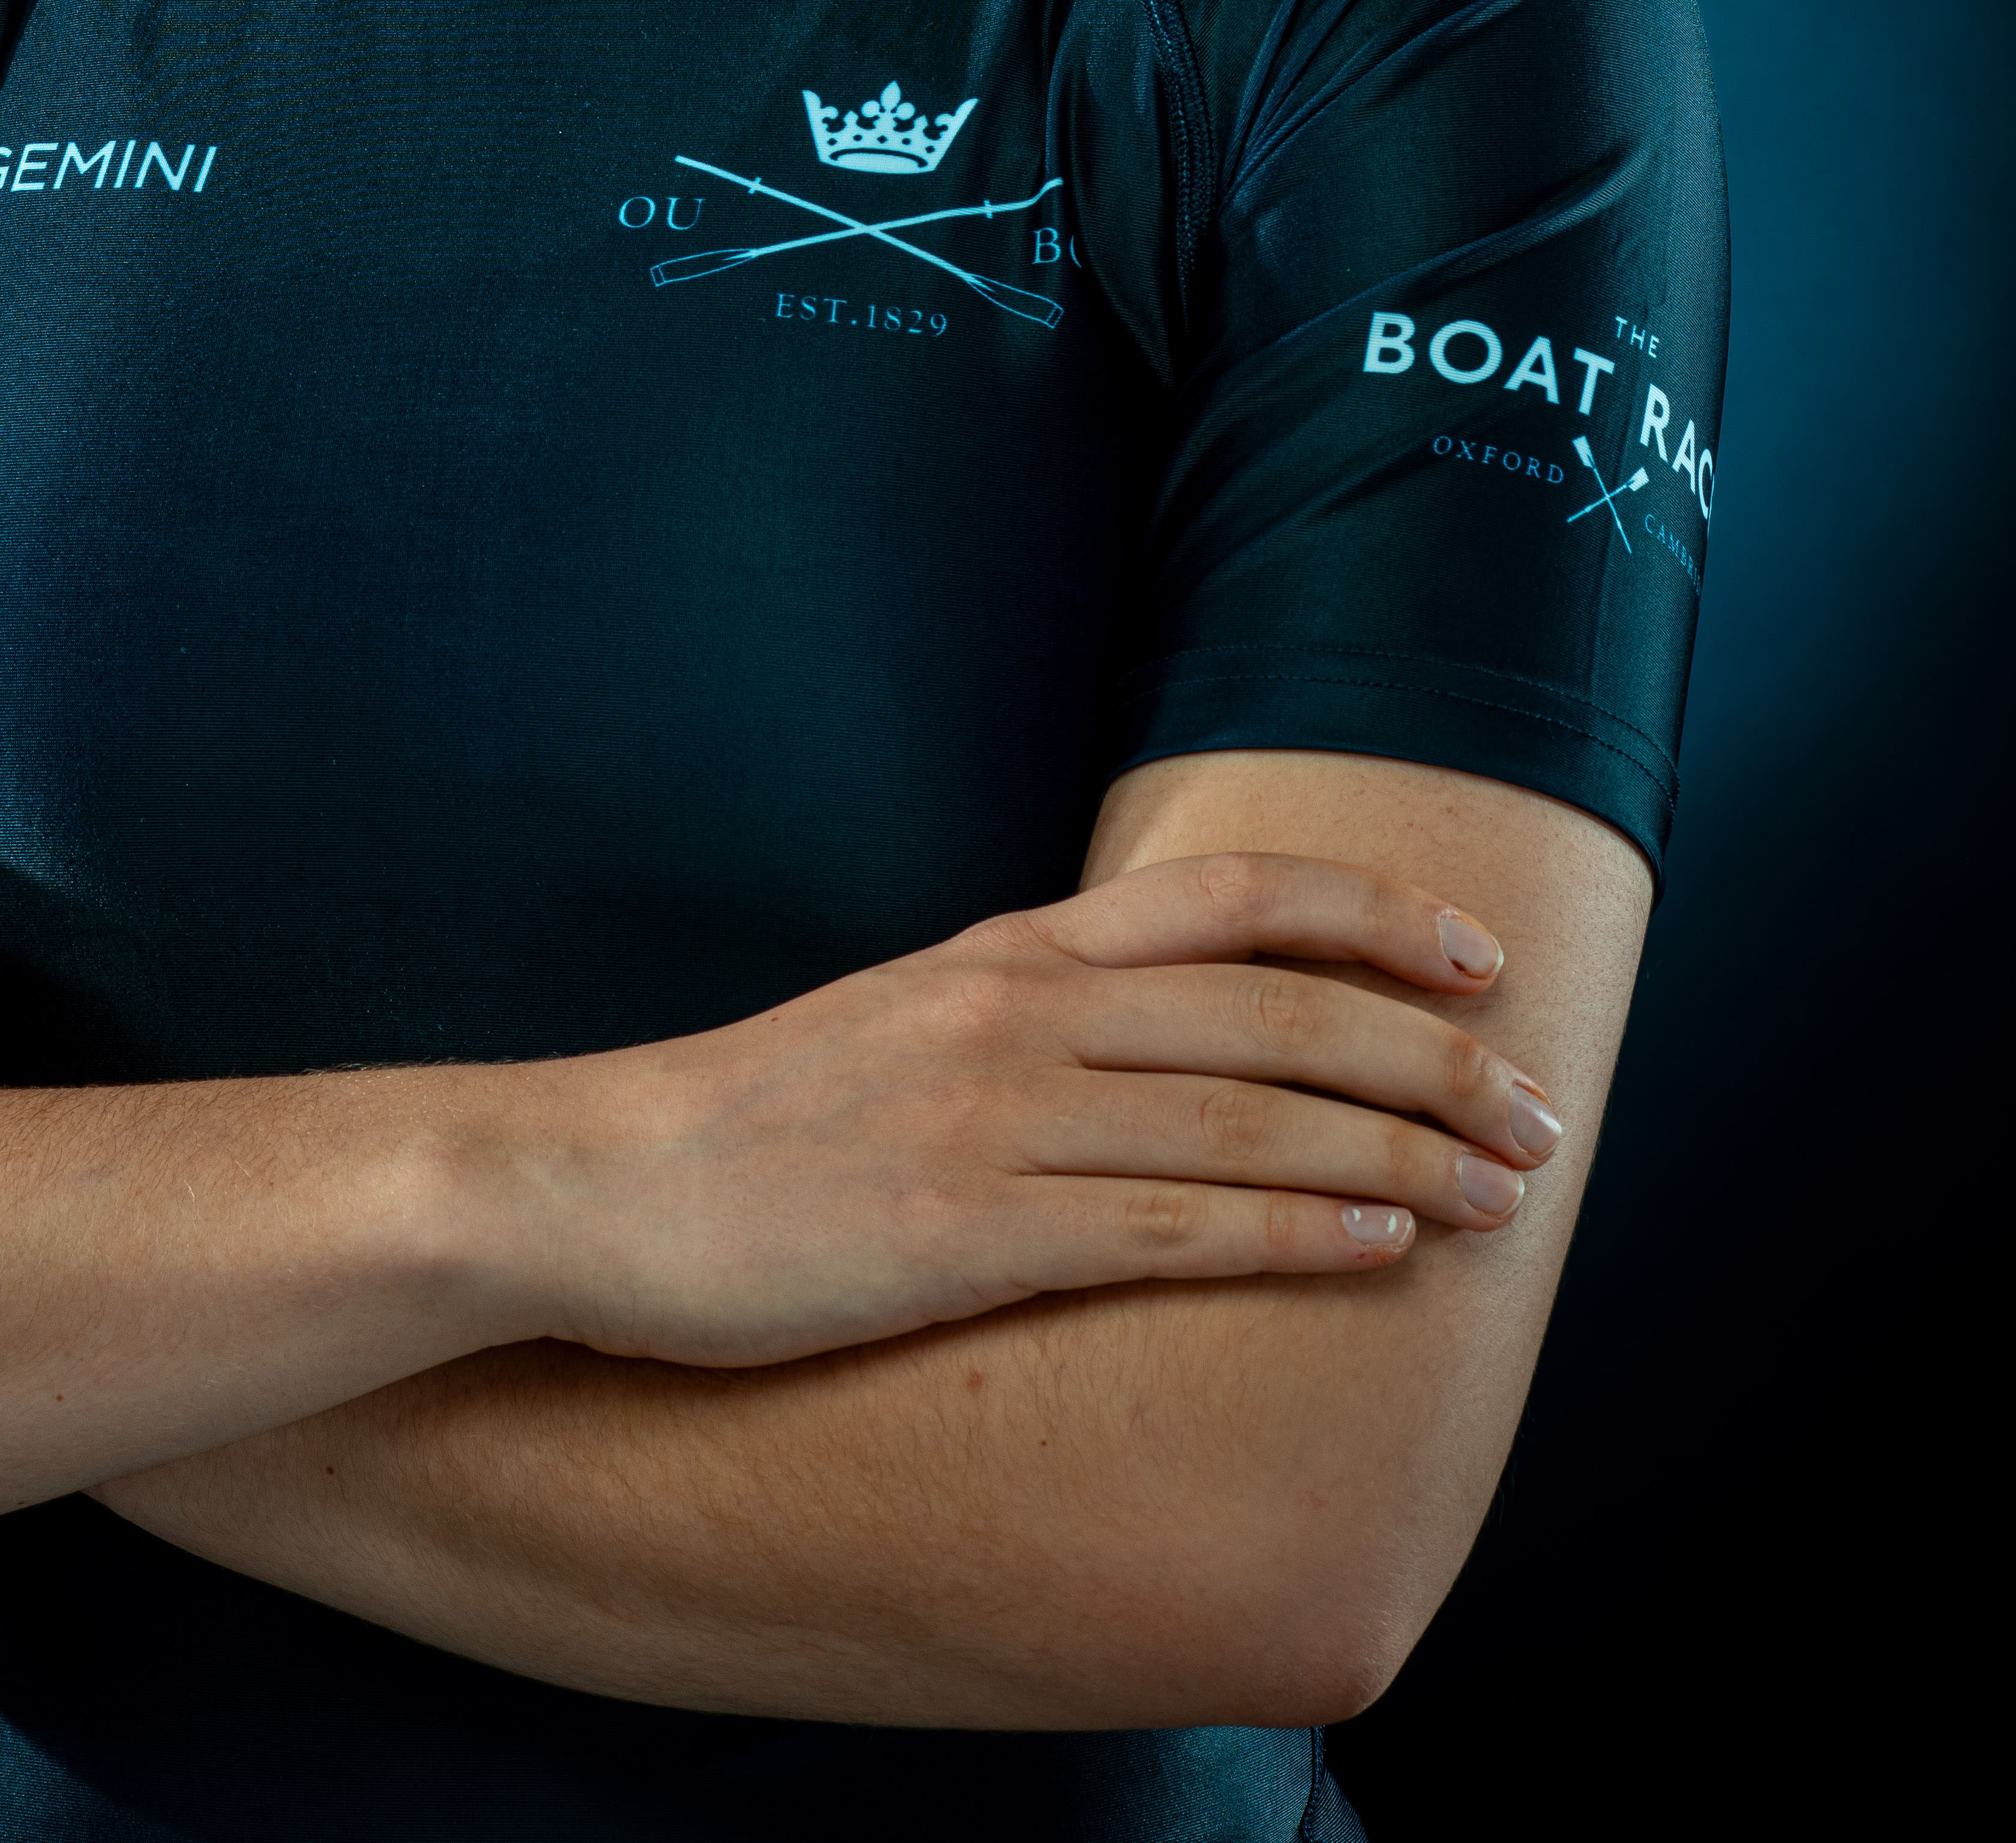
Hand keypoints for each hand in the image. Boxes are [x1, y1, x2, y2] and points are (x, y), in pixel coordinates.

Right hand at [505, 852, 1562, 1370]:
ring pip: (1248, 1120)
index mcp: (1009, 955)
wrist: (607, 1187)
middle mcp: (1019, 1017)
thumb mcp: (905, 1017)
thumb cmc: (759, 1119)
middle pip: (1275, 1013)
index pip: (1228, 902)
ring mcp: (995, 1125)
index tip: (1479, 955)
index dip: (1371, 917)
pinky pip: (1169, 1228)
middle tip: (1540, 1105)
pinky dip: (1292, 1230)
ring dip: (1400, 1153)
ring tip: (1504, 1190)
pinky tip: (1378, 1245)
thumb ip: (1030, 1009)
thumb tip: (1158, 1024)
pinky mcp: (968, 1234)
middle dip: (1432, 1057)